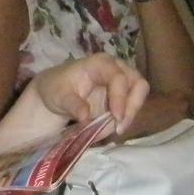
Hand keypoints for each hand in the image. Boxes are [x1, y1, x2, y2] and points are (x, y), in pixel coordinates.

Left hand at [30, 53, 149, 133]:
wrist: (54, 94)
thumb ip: (73, 105)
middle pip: (139, 84)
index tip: (116, 118)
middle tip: (120, 127)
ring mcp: (122, 83)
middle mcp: (116, 69)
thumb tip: (85, 116)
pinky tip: (110, 130)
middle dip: (132, 107)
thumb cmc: (56, 89)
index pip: (119, 78)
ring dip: (129, 115)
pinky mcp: (121, 97)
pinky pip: (131, 108)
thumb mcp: (59, 97)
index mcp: (100, 64)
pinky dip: (123, 120)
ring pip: (139, 97)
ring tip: (114, 131)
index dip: (120, 98)